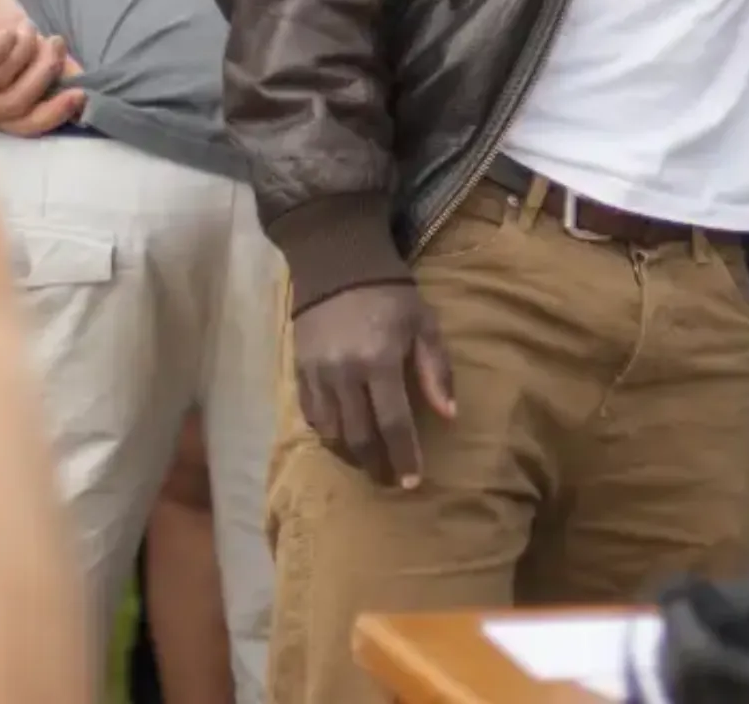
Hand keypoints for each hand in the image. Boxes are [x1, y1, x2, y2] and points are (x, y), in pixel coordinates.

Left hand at [0, 0, 83, 136]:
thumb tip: (83, 93)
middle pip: (12, 106)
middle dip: (43, 73)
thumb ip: (52, 72)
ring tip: (27, 27)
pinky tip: (8, 31)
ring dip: (24, 50)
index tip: (80, 93)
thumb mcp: (31, 48)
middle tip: (54, 43)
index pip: (20, 128)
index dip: (52, 115)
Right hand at [293, 283, 456, 488]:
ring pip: (331, 432)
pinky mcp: (298, 371)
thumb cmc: (391, 296)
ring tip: (369, 462)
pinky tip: (342, 438)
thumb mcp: (424, 324)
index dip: (403, 456)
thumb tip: (449, 416)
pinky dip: (327, 433)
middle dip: (377, 464)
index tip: (412, 481)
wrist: (338, 266)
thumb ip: (436, 371)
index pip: (392, 423)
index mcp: (379, 362)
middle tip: (391, 479)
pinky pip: (311, 415)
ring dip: (351, 453)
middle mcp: (344, 374)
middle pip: (359, 436)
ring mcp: (317, 375)